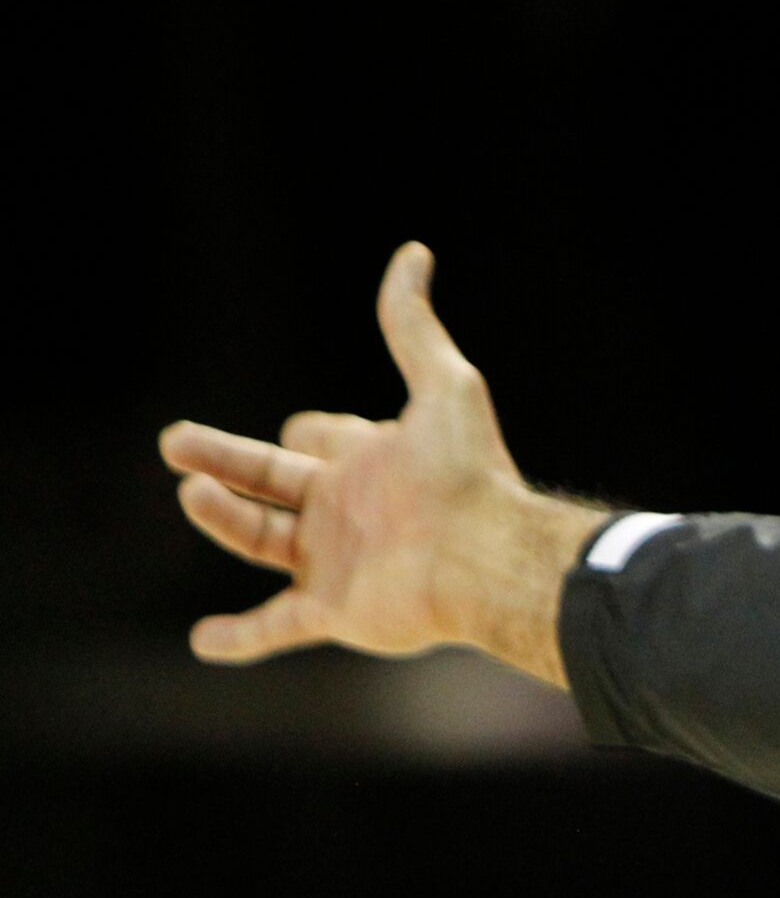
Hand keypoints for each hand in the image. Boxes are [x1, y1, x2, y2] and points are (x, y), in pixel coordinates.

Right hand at [159, 242, 607, 684]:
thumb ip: (413, 324)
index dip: (307, 431)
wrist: (486, 554)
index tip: (310, 435)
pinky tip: (204, 642)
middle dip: (222, 460)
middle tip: (176, 443)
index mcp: (373, 461)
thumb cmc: (468, 470)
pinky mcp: (336, 612)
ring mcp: (340, 563)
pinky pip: (277, 628)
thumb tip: (413, 254)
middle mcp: (352, 511)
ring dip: (222, 518)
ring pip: (261, 540)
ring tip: (191, 494)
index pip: (315, 438)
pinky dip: (241, 639)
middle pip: (270, 481)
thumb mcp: (443, 381)